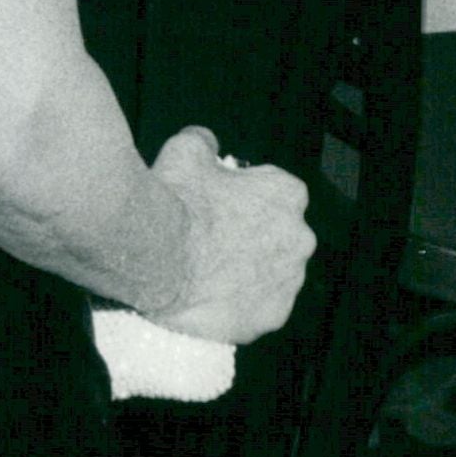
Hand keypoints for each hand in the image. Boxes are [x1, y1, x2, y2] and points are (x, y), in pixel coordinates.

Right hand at [150, 125, 313, 344]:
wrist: (155, 256)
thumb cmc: (176, 200)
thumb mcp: (185, 149)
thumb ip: (204, 141)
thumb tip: (206, 141)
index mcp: (288, 194)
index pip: (276, 190)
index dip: (246, 195)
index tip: (222, 202)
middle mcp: (300, 238)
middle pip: (279, 234)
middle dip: (253, 234)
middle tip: (213, 237)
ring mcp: (288, 281)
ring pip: (272, 272)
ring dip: (249, 270)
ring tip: (209, 269)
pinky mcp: (272, 316)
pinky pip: (260, 307)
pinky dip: (242, 302)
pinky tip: (213, 295)